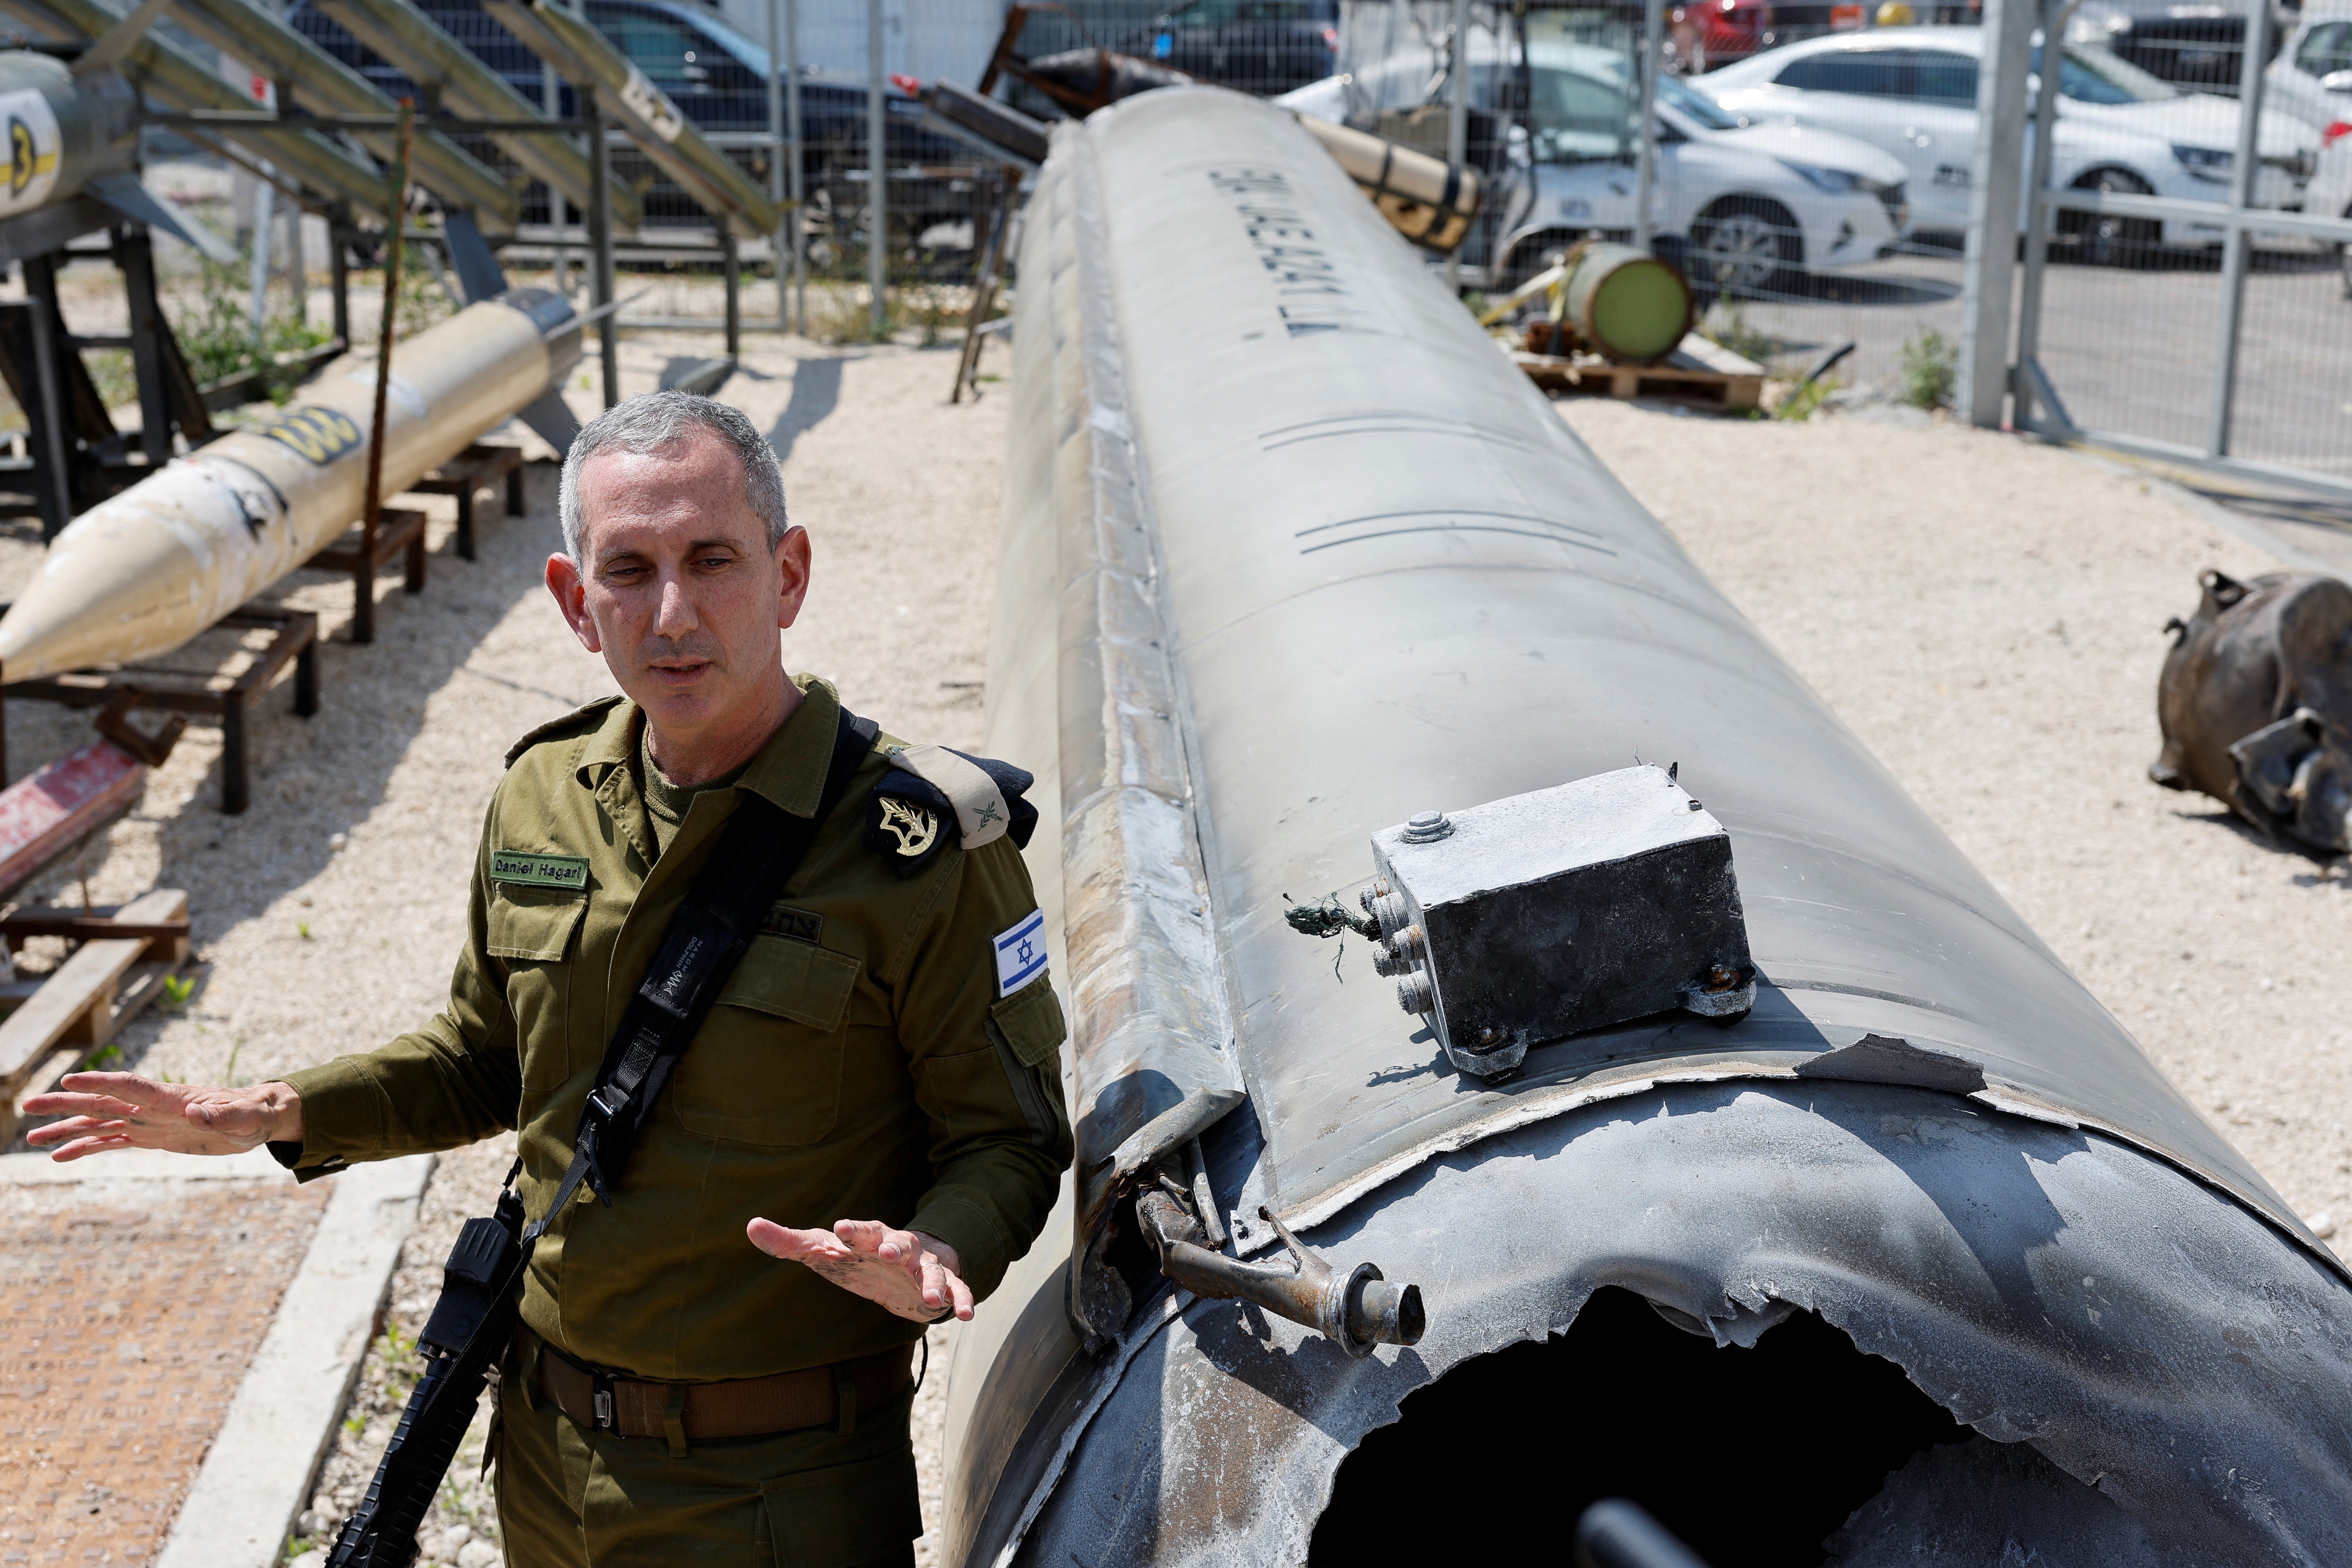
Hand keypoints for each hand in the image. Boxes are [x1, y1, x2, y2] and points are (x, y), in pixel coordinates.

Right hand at [21, 1072, 301, 1160]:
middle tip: (28, 1106)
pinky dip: (86, 1149)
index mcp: (174, 1097)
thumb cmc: (257, 1116)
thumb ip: (226, 1117)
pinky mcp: (152, 1137)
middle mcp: (154, 1107)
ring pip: (99, 1123)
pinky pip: (112, 1143)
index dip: (101, 1083)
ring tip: (31, 1137)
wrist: (260, 1120)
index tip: (69, 1081)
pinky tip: (59, 1157)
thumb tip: (197, 1115)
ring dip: (66, 1129)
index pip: (131, 1086)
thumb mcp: (248, 1120)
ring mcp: (149, 1121)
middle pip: (103, 1102)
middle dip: (66, 1104)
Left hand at [746, 1217, 973, 1322]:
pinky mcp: (942, 1285)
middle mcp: (900, 1248)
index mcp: (870, 1238)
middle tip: (889, 1253)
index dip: (853, 1229)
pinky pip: (956, 1290)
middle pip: (900, 1242)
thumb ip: (790, 1242)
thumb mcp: (824, 1251)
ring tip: (930, 1299)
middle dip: (896, 1247)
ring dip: (932, 1282)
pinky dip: (963, 1300)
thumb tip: (751, 1226)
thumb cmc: (857, 1256)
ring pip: (931, 1270)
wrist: (904, 1265)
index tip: (840, 1228)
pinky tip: (967, 1316)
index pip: (862, 1229)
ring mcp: (923, 1266)